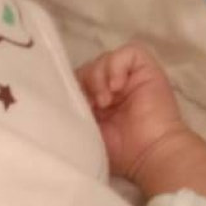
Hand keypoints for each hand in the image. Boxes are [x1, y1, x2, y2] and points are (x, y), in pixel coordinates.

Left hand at [77, 43, 205, 200]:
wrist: (149, 154)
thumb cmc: (120, 151)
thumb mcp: (86, 132)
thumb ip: (72, 112)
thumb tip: (56, 98)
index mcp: (97, 103)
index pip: (76, 81)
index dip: (70, 88)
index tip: (73, 108)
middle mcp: (112, 88)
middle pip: (87, 68)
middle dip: (84, 84)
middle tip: (91, 106)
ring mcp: (129, 77)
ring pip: (103, 59)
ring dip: (98, 78)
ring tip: (106, 102)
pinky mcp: (146, 69)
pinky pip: (128, 52)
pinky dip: (117, 67)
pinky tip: (118, 88)